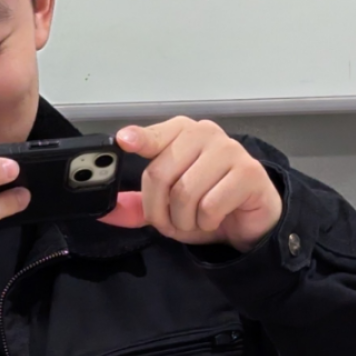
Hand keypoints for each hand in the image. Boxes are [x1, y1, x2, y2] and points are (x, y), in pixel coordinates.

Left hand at [98, 117, 281, 251]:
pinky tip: (216, 218)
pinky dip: (207, 222)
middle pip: (160, 173)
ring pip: (184, 192)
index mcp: (181, 133)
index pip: (155, 135)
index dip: (140, 139)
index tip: (124, 141)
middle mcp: (205, 133)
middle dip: (158, 210)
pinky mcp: (249, 172)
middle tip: (171, 221)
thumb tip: (105, 212)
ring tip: (196, 220)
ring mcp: (229, 150)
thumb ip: (137, 208)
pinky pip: (210, 205)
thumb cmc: (207, 205)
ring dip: (184, 220)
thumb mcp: (166, 209)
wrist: (249, 222)